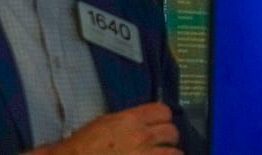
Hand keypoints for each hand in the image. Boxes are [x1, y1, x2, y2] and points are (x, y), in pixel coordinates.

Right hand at [35, 103, 179, 153]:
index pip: (163, 111)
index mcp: (130, 119)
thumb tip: (140, 122)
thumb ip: (126, 121)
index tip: (159, 123)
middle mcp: (143, 135)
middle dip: (168, 137)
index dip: (163, 118)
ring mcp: (148, 154)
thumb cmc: (85, 144)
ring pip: (176, 152)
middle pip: (172, 131)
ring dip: (169, 154)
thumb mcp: (104, 123)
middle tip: (161, 142)